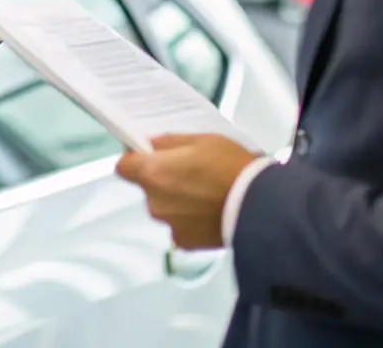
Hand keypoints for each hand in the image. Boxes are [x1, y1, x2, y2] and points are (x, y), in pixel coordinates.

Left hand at [115, 134, 261, 249]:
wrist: (259, 206)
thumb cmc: (231, 167)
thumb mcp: (200, 140)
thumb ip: (168, 142)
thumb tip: (151, 144)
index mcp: (152, 173)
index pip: (123, 167)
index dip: (134, 160)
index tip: (147, 156)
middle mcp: (154, 202)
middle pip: (147, 188)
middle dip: (162, 180)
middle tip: (190, 172)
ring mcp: (169, 225)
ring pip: (165, 208)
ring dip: (177, 201)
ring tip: (206, 193)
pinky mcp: (186, 242)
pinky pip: (180, 227)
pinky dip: (190, 220)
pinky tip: (210, 212)